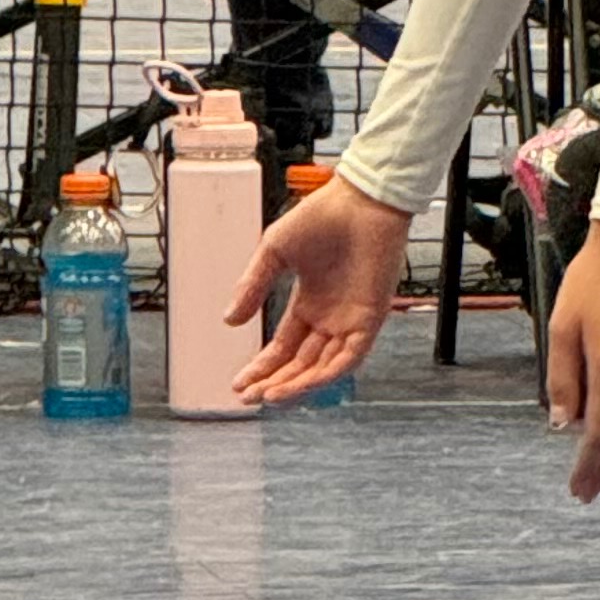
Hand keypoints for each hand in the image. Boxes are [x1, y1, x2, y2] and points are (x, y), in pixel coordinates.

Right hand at [232, 173, 407, 402]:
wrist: (360, 201)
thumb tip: (228, 321)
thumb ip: (253, 287)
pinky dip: (326, 374)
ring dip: (296, 384)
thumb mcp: (274, 251)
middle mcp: (330, 318)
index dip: (261, 367)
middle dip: (273, 382)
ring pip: (323, 367)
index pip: (283, 347)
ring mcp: (350, 321)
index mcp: (309, 304)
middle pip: (300, 363)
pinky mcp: (370, 319)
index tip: (239, 384)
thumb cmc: (322, 217)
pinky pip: (349, 357)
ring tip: (269, 397)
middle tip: (248, 398)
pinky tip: (302, 383)